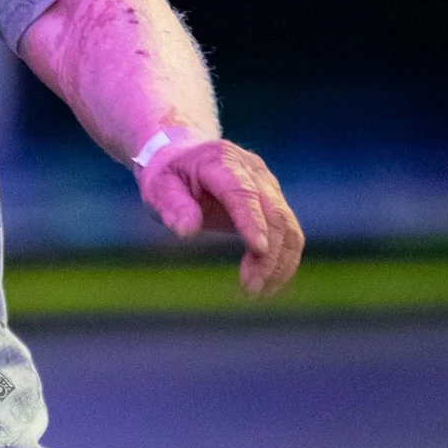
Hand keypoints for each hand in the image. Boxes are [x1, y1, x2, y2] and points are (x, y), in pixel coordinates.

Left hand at [138, 136, 303, 298]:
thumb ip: (173, 206)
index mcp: (221, 160)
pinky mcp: (274, 201)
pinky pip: (288, 232)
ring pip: (287, 224)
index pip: (242, 192)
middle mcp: (252, 170)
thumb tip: (187, 232)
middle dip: (268, 253)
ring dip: (279, 261)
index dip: (252, 221)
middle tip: (251, 287)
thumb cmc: (169, 175)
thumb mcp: (158, 188)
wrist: (184, 156)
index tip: (259, 250)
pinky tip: (269, 284)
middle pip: (273, 211)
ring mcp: (267, 185)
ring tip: (257, 291)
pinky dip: (284, 259)